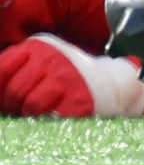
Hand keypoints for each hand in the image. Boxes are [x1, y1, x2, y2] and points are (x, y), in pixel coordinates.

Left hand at [0, 35, 143, 118]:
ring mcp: (67, 77)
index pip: (3, 67)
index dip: (0, 86)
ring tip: (40, 109)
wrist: (111, 82)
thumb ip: (15, 68)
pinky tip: (54, 111)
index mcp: (39, 47)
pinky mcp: (78, 97)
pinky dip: (47, 117)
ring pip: (30, 104)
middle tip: (24, 106)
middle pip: (15, 89)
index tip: (5, 95)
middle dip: (15, 104)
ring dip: (31, 112)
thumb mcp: (41, 61)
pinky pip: (49, 115)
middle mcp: (52, 58)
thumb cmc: (66, 75)